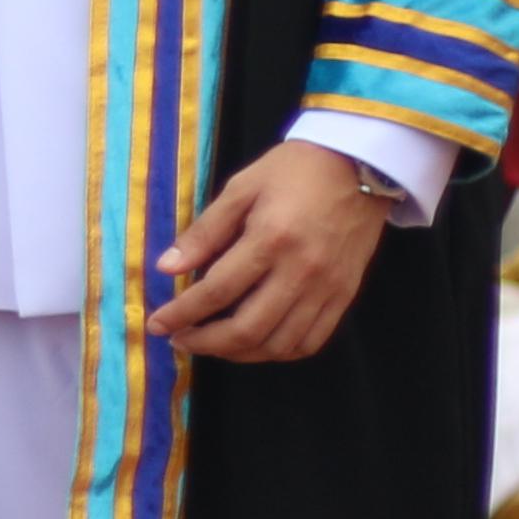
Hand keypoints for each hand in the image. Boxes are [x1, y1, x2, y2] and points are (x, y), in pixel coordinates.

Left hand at [150, 139, 394, 362]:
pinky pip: (311, 341)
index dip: (181, 314)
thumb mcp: (241, 188)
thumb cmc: (294, 171)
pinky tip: (255, 343)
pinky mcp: (345, 294)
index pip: (216, 291)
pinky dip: (278, 351)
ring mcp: (327, 288)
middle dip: (205, 343)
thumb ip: (204, 232)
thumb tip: (165, 267)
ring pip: (279, 344)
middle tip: (179, 339)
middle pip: (248, 329)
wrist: (361, 164)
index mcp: (271, 239)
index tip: (157, 324)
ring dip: (239, 354)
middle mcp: (301, 271)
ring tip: (212, 344)